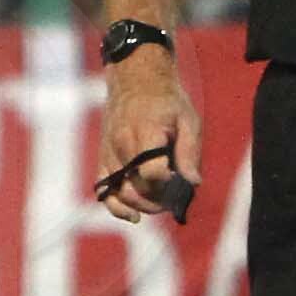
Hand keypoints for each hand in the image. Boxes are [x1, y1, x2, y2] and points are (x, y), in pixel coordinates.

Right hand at [97, 42, 201, 222]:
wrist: (134, 79)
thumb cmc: (167, 100)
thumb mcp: (188, 119)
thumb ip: (190, 152)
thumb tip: (193, 183)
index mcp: (145, 133)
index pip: (152, 173)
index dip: (168, 186)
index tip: (180, 183)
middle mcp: (122, 145)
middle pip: (137, 188)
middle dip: (158, 201)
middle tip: (174, 199)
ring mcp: (109, 153)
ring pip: (119, 194)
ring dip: (141, 206)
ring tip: (159, 204)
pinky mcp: (103, 158)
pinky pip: (103, 190)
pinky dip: (116, 206)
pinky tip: (133, 216)